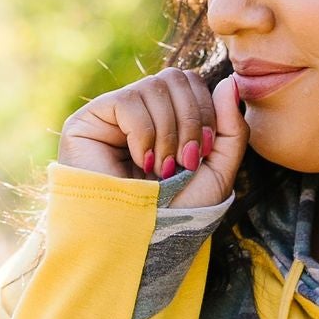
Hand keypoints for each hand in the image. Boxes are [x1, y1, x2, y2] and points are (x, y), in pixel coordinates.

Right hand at [58, 63, 246, 209]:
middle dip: (190, 121)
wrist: (142, 240)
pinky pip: (127, 101)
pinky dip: (142, 135)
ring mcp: (112, 115)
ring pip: (153, 88)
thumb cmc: (177, 212)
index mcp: (167, 118)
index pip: (191, 82)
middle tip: (184, 162)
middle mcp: (139, 111)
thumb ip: (231, 129)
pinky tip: (138, 163)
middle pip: (175, 77)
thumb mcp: (217, 171)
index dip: (205, 111)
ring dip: (167, 134)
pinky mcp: (87, 121)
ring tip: (160, 170)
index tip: (201, 153)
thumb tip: (230, 80)